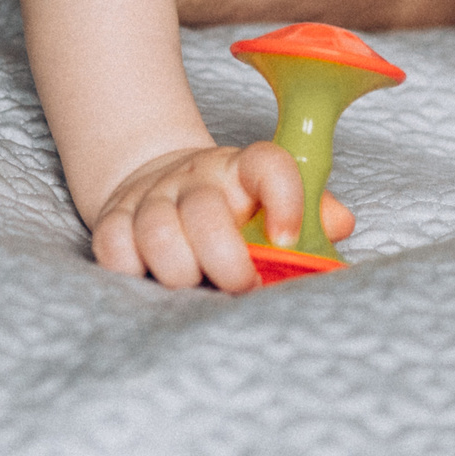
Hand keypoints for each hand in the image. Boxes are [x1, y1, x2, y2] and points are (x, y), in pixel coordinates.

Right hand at [90, 140, 355, 292]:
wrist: (159, 184)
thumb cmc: (229, 208)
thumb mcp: (269, 203)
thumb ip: (312, 213)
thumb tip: (340, 224)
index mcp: (241, 171)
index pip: (267, 165)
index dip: (283, 198)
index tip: (287, 238)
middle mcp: (195, 179)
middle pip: (205, 212)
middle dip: (226, 261)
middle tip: (242, 287)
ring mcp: (151, 197)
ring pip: (158, 233)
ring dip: (180, 273)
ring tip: (194, 289)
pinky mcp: (114, 219)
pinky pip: (114, 248)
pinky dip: (131, 272)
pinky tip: (150, 282)